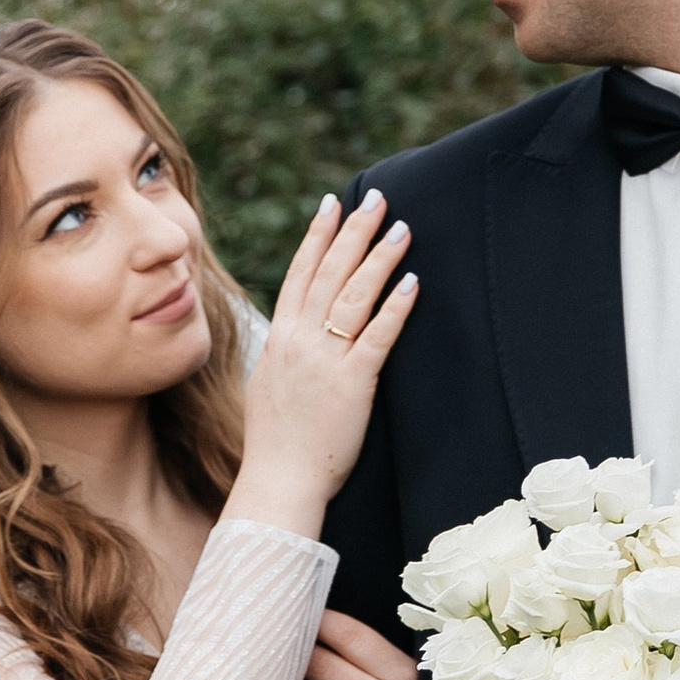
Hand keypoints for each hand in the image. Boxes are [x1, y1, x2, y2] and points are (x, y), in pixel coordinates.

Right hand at [229, 191, 417, 541]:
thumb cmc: (275, 442)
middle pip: (330, 273)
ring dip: (380, 258)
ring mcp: (326, 361)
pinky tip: (413, 282)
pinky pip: (378, 337)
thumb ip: (280, 353)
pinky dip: (396, 306)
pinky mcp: (353, 384)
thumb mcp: (266, 384)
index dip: (318, 236)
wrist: (278, 481)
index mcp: (279, 339)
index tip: (333, 204)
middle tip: (378, 198)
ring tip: (401, 229)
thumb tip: (287, 330)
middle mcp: (300, 341)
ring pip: (355, 296)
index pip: (301, 274)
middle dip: (355, 232)